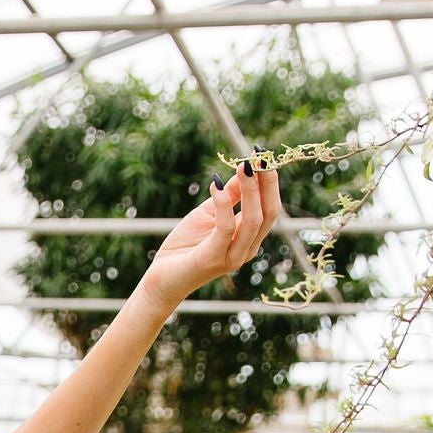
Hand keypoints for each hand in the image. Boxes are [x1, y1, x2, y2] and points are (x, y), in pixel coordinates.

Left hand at [140, 160, 283, 318]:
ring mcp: (232, 257)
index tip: (262, 154)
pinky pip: (224, 228)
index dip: (270, 181)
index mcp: (250, 238)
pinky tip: (215, 185)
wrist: (162, 279)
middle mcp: (247, 249)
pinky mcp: (212, 259)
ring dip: (249, 190)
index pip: (270, 207)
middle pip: (268, 213)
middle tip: (258, 156)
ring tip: (243, 166)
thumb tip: (244, 170)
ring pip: (252, 220)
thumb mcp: (210, 214)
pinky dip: (223, 204)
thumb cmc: (186, 246)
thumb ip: (231, 197)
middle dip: (266, 182)